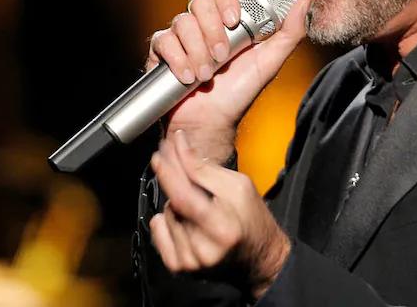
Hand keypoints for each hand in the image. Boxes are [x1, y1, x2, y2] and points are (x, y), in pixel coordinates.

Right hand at [146, 0, 309, 163]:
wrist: (211, 123)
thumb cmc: (239, 92)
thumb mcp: (269, 62)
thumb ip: (289, 33)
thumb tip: (306, 2)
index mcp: (226, 19)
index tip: (234, 20)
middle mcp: (201, 23)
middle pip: (199, 1)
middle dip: (212, 30)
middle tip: (222, 56)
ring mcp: (180, 37)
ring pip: (182, 22)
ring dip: (197, 49)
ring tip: (207, 74)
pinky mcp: (162, 52)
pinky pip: (163, 41)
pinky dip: (177, 58)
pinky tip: (188, 76)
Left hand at [149, 130, 290, 299]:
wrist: (259, 258)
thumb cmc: (253, 221)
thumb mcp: (239, 187)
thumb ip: (206, 171)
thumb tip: (181, 150)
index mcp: (223, 228)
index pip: (184, 196)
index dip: (169, 171)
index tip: (161, 151)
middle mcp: (203, 249)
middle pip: (172, 202)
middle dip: (170, 176)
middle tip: (170, 158)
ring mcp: (189, 261)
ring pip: (166, 213)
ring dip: (175, 201)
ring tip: (198, 205)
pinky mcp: (179, 266)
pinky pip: (158, 230)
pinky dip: (166, 219)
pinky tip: (184, 219)